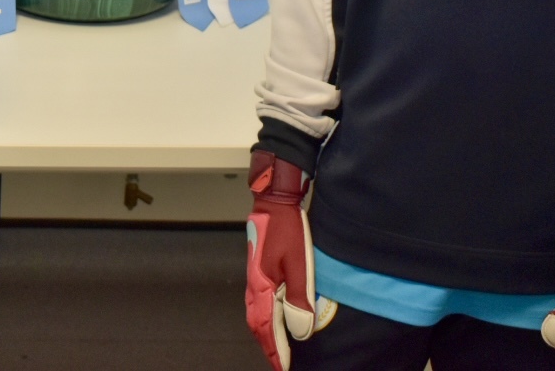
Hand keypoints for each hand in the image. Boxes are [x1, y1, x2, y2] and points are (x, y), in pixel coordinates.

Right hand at [245, 151, 315, 370]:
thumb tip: (300, 330)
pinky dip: (263, 318)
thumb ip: (299, 299)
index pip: (267, 327)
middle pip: (257, 325)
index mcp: (263, 286)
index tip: (284, 367)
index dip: (276, 350)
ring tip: (275, 348)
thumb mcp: (300, 265)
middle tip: (279, 363)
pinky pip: (257, 302)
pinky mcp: (258, 269)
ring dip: (264, 334)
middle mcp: (254, 284)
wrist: (273, 201)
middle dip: (268, 346)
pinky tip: (271, 318)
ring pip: (255, 314)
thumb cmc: (287, 229)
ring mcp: (254, 276)